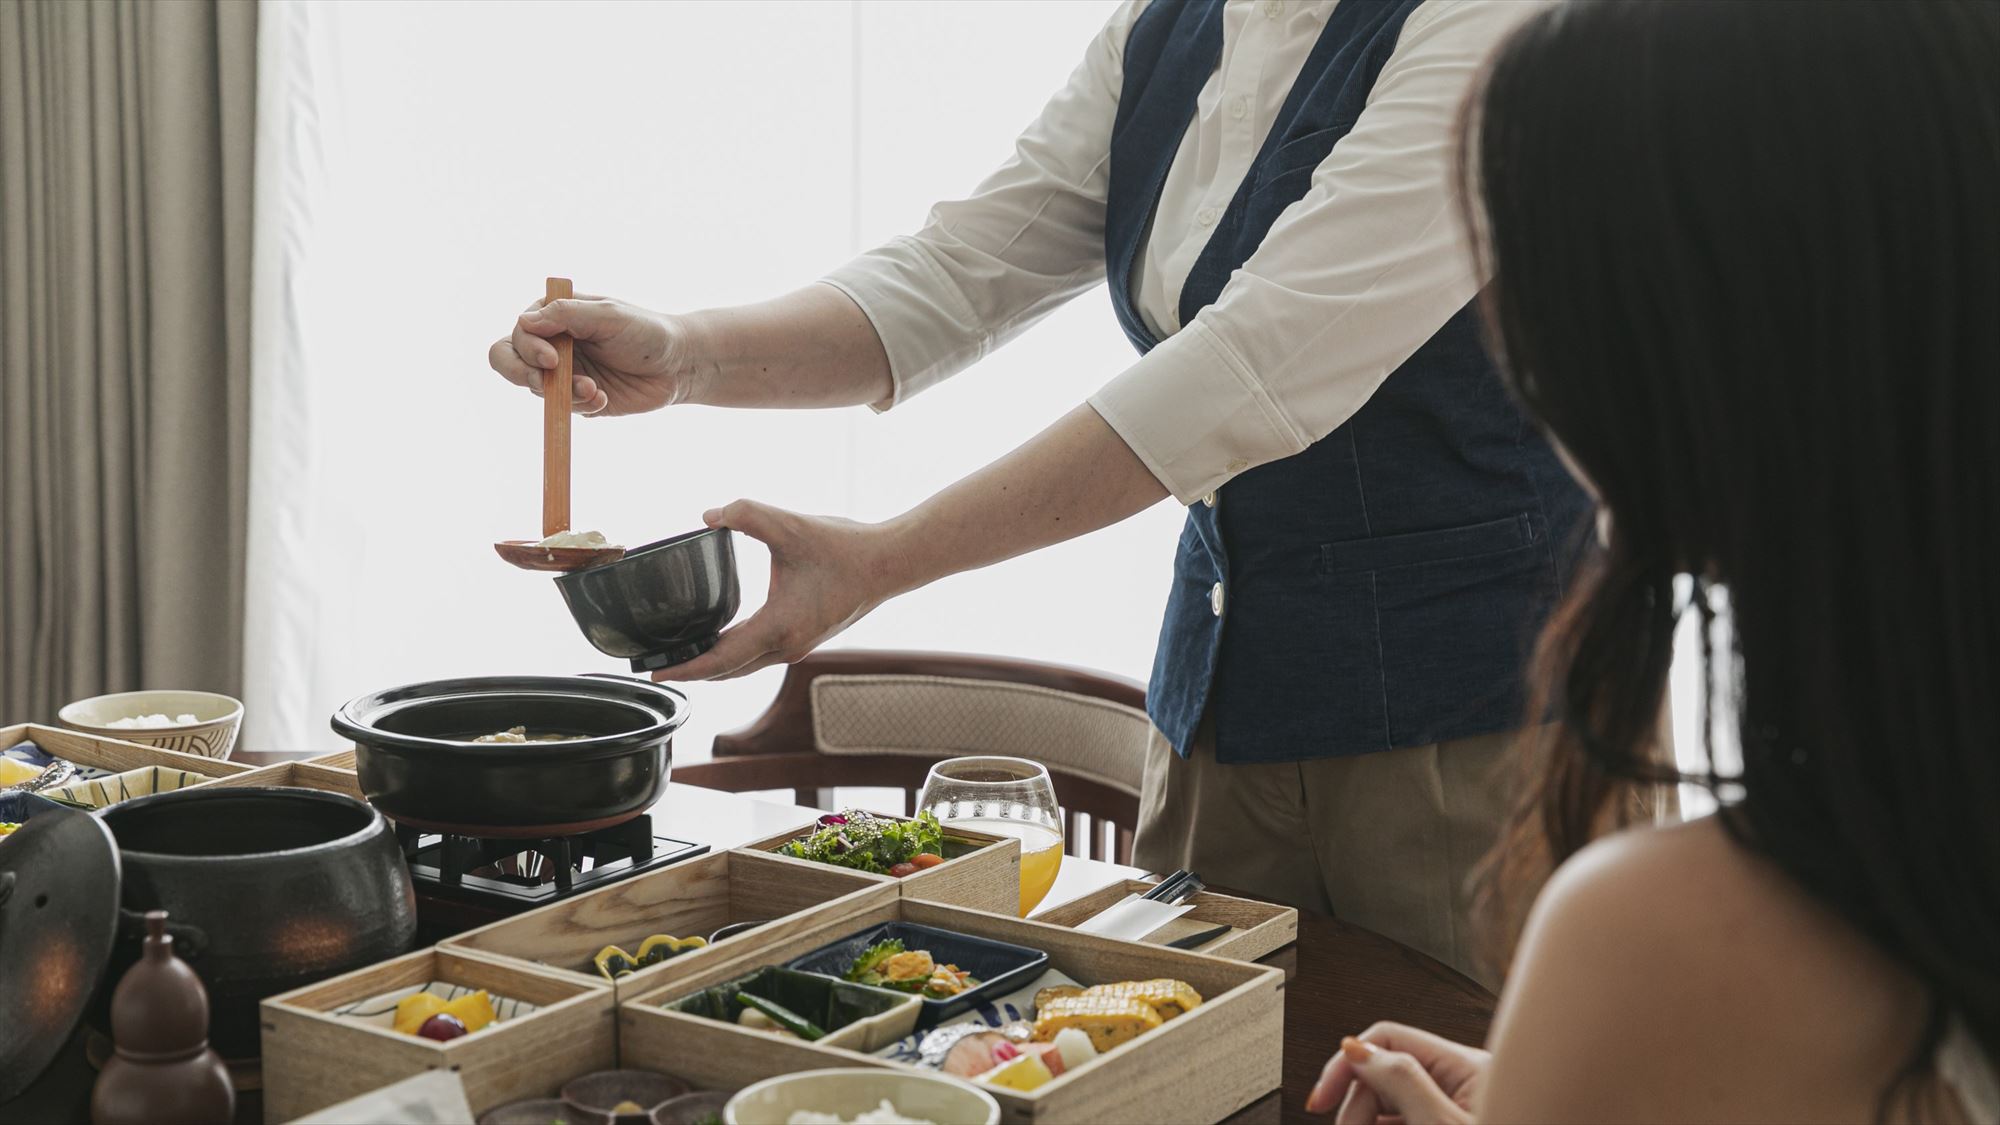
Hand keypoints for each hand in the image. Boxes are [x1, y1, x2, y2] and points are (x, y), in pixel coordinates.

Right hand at [487, 293, 708, 415]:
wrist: (679, 366)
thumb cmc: (647, 331)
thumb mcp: (609, 316)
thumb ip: (567, 315)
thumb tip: (524, 321)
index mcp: (555, 316)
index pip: (519, 332)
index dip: (528, 348)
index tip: (552, 359)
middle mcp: (553, 343)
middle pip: (507, 360)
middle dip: (524, 374)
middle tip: (548, 383)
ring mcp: (563, 373)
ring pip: (535, 388)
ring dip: (561, 393)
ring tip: (594, 390)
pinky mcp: (578, 399)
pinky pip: (561, 408)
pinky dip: (579, 405)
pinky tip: (603, 397)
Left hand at [649, 500, 914, 681]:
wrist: (890, 563)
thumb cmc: (845, 548)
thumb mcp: (790, 525)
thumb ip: (746, 514)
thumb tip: (708, 515)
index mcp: (777, 627)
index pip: (720, 660)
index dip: (685, 668)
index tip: (655, 671)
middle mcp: (786, 646)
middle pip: (727, 672)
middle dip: (692, 672)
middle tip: (657, 666)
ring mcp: (797, 647)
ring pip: (744, 667)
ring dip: (713, 667)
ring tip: (682, 658)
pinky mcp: (805, 639)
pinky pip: (760, 656)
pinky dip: (734, 656)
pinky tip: (722, 640)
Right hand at [1307, 1024, 1488, 1123]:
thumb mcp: (1442, 1123)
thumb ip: (1402, 1081)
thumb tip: (1356, 1048)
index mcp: (1467, 1066)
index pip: (1389, 1039)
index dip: (1347, 1064)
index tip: (1321, 1098)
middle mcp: (1461, 1082)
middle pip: (1383, 1075)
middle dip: (1357, 1105)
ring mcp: (1452, 1108)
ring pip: (1388, 1103)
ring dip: (1364, 1118)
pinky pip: (1400, 1120)